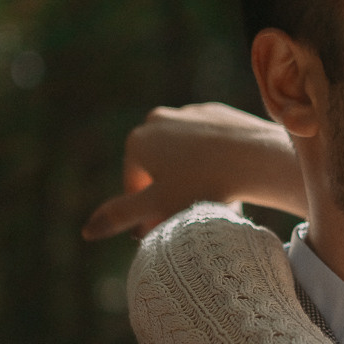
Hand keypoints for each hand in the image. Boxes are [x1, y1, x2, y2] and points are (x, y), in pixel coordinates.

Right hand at [81, 103, 305, 239]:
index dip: (147, 213)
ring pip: (182, 155)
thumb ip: (120, 216)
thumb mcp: (157, 206)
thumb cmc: (203, 185)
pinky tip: (226, 179)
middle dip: (168, 194)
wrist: (255, 156)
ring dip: (188, 177)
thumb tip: (87, 231)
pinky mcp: (217, 112)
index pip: (134, 186)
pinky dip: (210, 159)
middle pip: (158, 168)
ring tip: (210, 202)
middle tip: (188, 219)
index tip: (163, 231)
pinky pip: (207, 143)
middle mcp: (158, 120)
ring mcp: (188, 113)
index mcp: (137, 141)